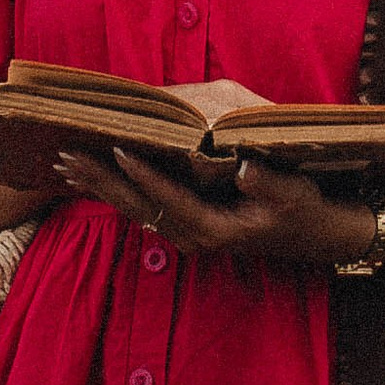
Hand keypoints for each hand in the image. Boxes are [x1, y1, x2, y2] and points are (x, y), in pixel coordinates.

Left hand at [54, 140, 380, 279]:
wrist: (319, 236)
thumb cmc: (307, 211)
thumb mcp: (294, 195)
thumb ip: (268, 183)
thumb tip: (243, 169)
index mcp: (214, 229)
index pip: (169, 198)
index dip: (143, 174)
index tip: (117, 148)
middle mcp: (194, 235)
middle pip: (137, 206)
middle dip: (101, 180)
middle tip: (66, 156)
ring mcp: (189, 233)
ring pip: (134, 209)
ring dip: (101, 185)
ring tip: (67, 163)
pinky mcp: (190, 224)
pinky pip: (145, 207)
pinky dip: (118, 189)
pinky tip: (98, 174)